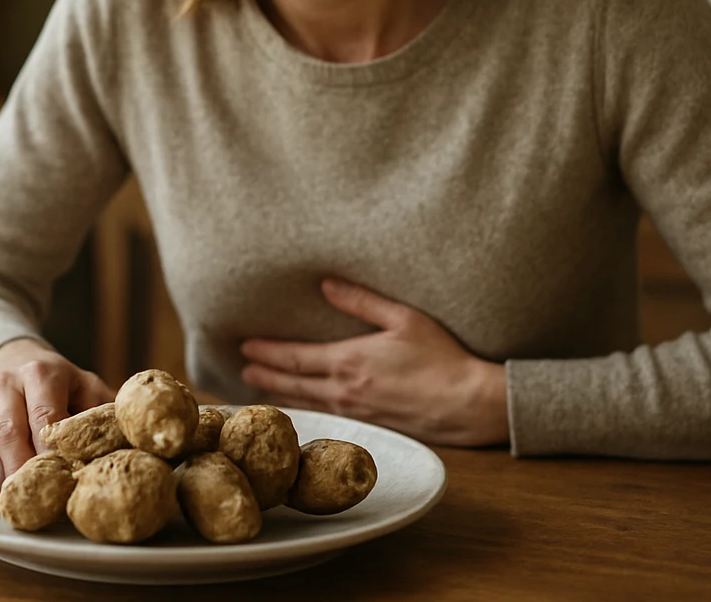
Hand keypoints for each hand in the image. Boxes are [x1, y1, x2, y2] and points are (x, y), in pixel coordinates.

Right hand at [0, 338, 113, 505]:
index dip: (48, 447)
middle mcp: (9, 383)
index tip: (57, 475)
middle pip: (10, 427)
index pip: (44, 414)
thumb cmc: (57, 381)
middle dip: (15, 463)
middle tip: (22, 496)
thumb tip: (124, 440)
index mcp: (43, 375)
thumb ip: (99, 410)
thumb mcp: (82, 384)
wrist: (12, 355)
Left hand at [239, 278, 508, 446]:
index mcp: (349, 361)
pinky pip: (327, 417)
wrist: (468, 403)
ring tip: (261, 389)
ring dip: (282, 395)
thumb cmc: (441, 357)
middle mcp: (345, 390)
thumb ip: (362, 301)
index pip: (296, 358)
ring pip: (308, 403)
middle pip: (294, 384)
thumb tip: (326, 284)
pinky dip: (307, 411)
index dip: (268, 353)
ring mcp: (357, 412)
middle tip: (242, 371)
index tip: (246, 346)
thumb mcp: (403, 318)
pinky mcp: (371, 426)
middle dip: (266, 376)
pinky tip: (302, 409)